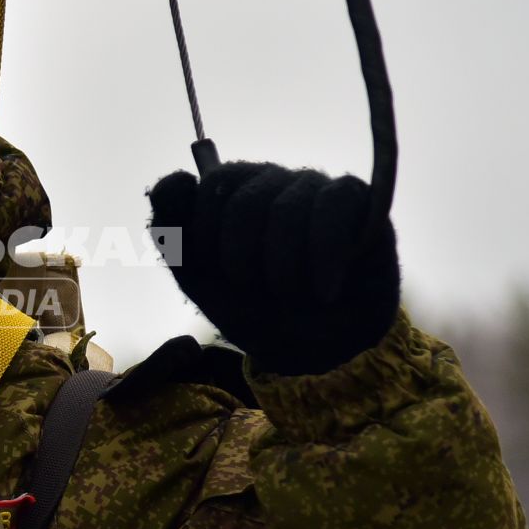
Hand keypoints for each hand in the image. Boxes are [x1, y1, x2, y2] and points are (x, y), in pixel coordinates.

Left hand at [148, 161, 399, 374]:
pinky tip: (324, 290)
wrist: (318, 351)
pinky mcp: (354, 199)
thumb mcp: (202, 281)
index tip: (223, 276)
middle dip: (244, 263)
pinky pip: (334, 205)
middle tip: (261, 292)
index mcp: (228, 194)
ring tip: (296, 296)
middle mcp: (269, 181)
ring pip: (287, 207)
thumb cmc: (259, 311)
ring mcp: (311, 186)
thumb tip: (178, 177)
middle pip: (243, 200)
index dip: (210, 239)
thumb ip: (175, 231)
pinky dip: (325, 255)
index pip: (211, 185)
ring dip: (285, 270)